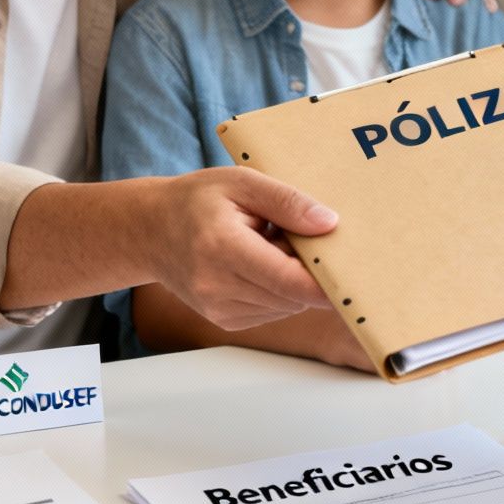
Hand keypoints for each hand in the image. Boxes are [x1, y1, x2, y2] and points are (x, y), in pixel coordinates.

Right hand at [143, 168, 338, 331]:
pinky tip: (259, 264)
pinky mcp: (224, 321)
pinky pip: (272, 311)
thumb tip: (329, 223)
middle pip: (291, 295)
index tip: (354, 277)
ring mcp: (218, 309)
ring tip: (268, 245)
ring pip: (286, 306)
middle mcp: (217, 286)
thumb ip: (287, 201)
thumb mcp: (241, 182)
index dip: (324, 284)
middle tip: (293, 235)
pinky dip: (278, 291)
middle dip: (308, 271)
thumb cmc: (196, 201)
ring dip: (292, 281)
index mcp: (222, 248)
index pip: (286, 279)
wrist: (150, 231)